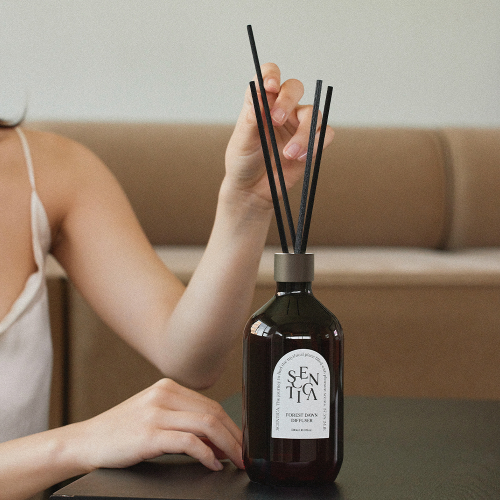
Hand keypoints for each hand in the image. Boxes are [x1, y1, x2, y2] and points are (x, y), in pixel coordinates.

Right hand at [74, 379, 243, 471]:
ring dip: (227, 445)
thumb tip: (216, 438)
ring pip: (206, 424)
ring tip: (235, 460)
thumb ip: (181, 418)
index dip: (230, 425)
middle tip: (244, 455)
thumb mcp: (153, 414)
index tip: (240, 442)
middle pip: (213, 413)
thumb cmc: (121, 431)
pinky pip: (189, 442)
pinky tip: (212, 464)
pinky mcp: (149, 434)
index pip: (210, 405)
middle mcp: (164, 395)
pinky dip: (206, 454)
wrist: (86, 441)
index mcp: (168, 387)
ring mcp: (156, 413)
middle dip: (234, 436)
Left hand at [225, 63, 333, 206]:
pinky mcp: (312, 143)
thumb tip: (260, 92)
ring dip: (304, 132)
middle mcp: (282, 109)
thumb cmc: (243, 162)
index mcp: (262, 102)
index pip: (269, 75)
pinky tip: (301, 157)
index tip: (270, 86)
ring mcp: (299, 125)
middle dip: (287, 100)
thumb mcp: (242, 141)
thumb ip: (252, 117)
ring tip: (289, 154)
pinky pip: (326, 134)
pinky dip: (317, 144)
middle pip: (295, 87)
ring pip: (313, 113)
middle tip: (275, 120)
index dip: (272, 75)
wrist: (252, 190)